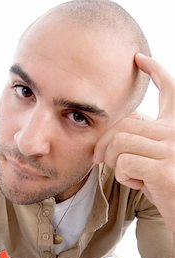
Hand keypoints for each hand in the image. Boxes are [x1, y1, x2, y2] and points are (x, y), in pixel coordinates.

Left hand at [93, 53, 174, 231]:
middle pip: (124, 125)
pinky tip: (139, 183)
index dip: (156, 72)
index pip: (171, 90)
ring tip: (126, 173)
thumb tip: (110, 136)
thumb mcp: (153, 159)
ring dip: (113, 162)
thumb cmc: (165, 187)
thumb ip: (139, 140)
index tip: (140, 59)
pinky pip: (125, 163)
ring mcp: (172, 149)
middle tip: (100, 160)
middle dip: (104, 144)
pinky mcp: (164, 169)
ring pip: (120, 143)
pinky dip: (123, 176)